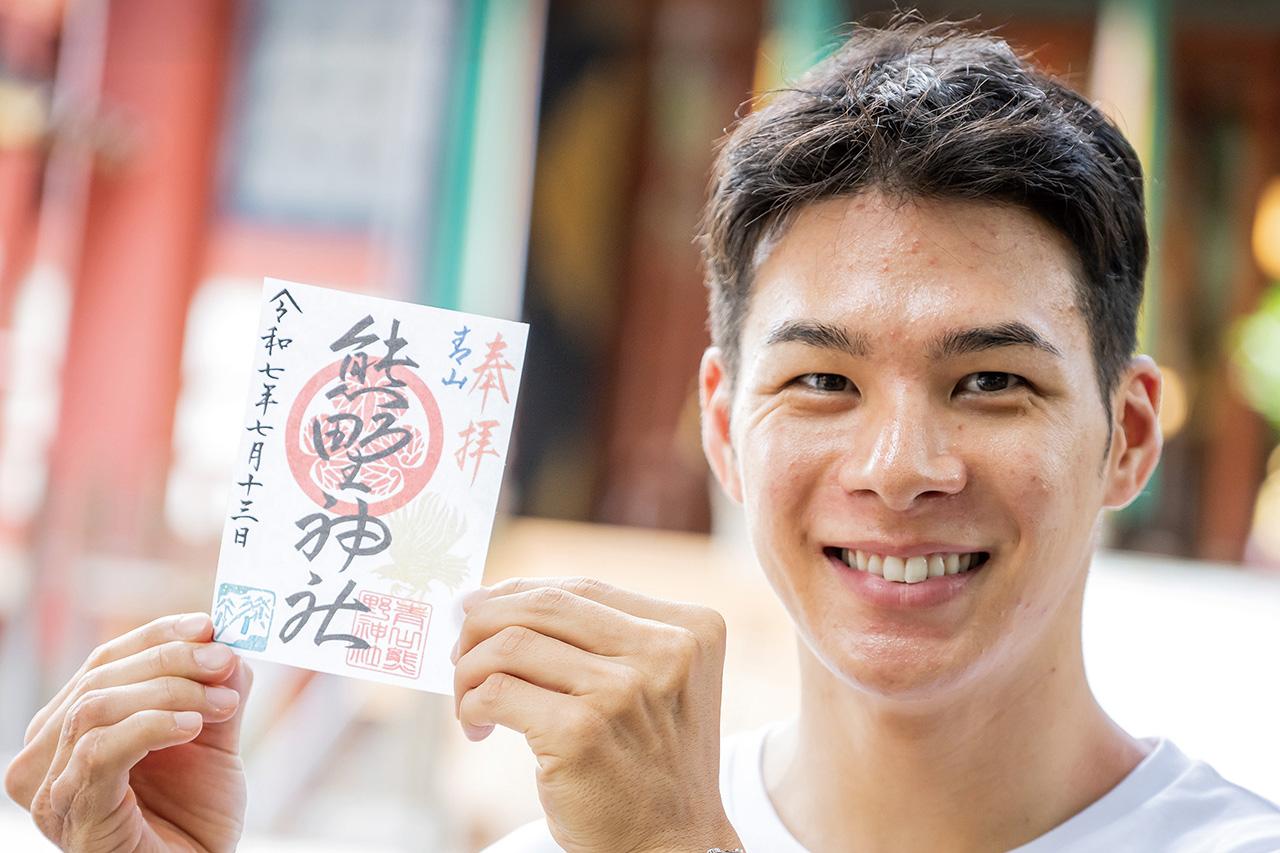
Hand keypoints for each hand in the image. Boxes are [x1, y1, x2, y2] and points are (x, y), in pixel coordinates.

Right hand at [4, 613, 252, 851]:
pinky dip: (150, 727)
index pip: (106, 661)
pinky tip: (192, 727)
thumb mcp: (213, 745)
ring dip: (169, 693)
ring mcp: (54, 788)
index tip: (209, 625)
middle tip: (225, 661)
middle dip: (171, 660)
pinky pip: (100, 752)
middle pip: (100, 678)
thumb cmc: (193, 819)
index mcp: (73, 727)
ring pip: (96, 708)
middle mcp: (48, 755)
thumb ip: (217, 695)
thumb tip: (230, 646)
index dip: (157, 635)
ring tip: (220, 704)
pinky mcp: (73, 815)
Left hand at [453, 577, 741, 852]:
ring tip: (469, 699)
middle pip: (544, 605)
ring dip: (469, 669)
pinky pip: (497, 692)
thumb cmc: (650, 766)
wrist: (673, 848)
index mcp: (690, 629)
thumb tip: (489, 600)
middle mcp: (664, 651)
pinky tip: (479, 727)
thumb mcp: (657, 685)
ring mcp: (623, 691)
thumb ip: (601, 639)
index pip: (583, 588)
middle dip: (484, 622)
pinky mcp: (581, 732)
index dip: (521, 593)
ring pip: (510, 643)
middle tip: (460, 652)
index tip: (481, 609)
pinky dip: (471, 705)